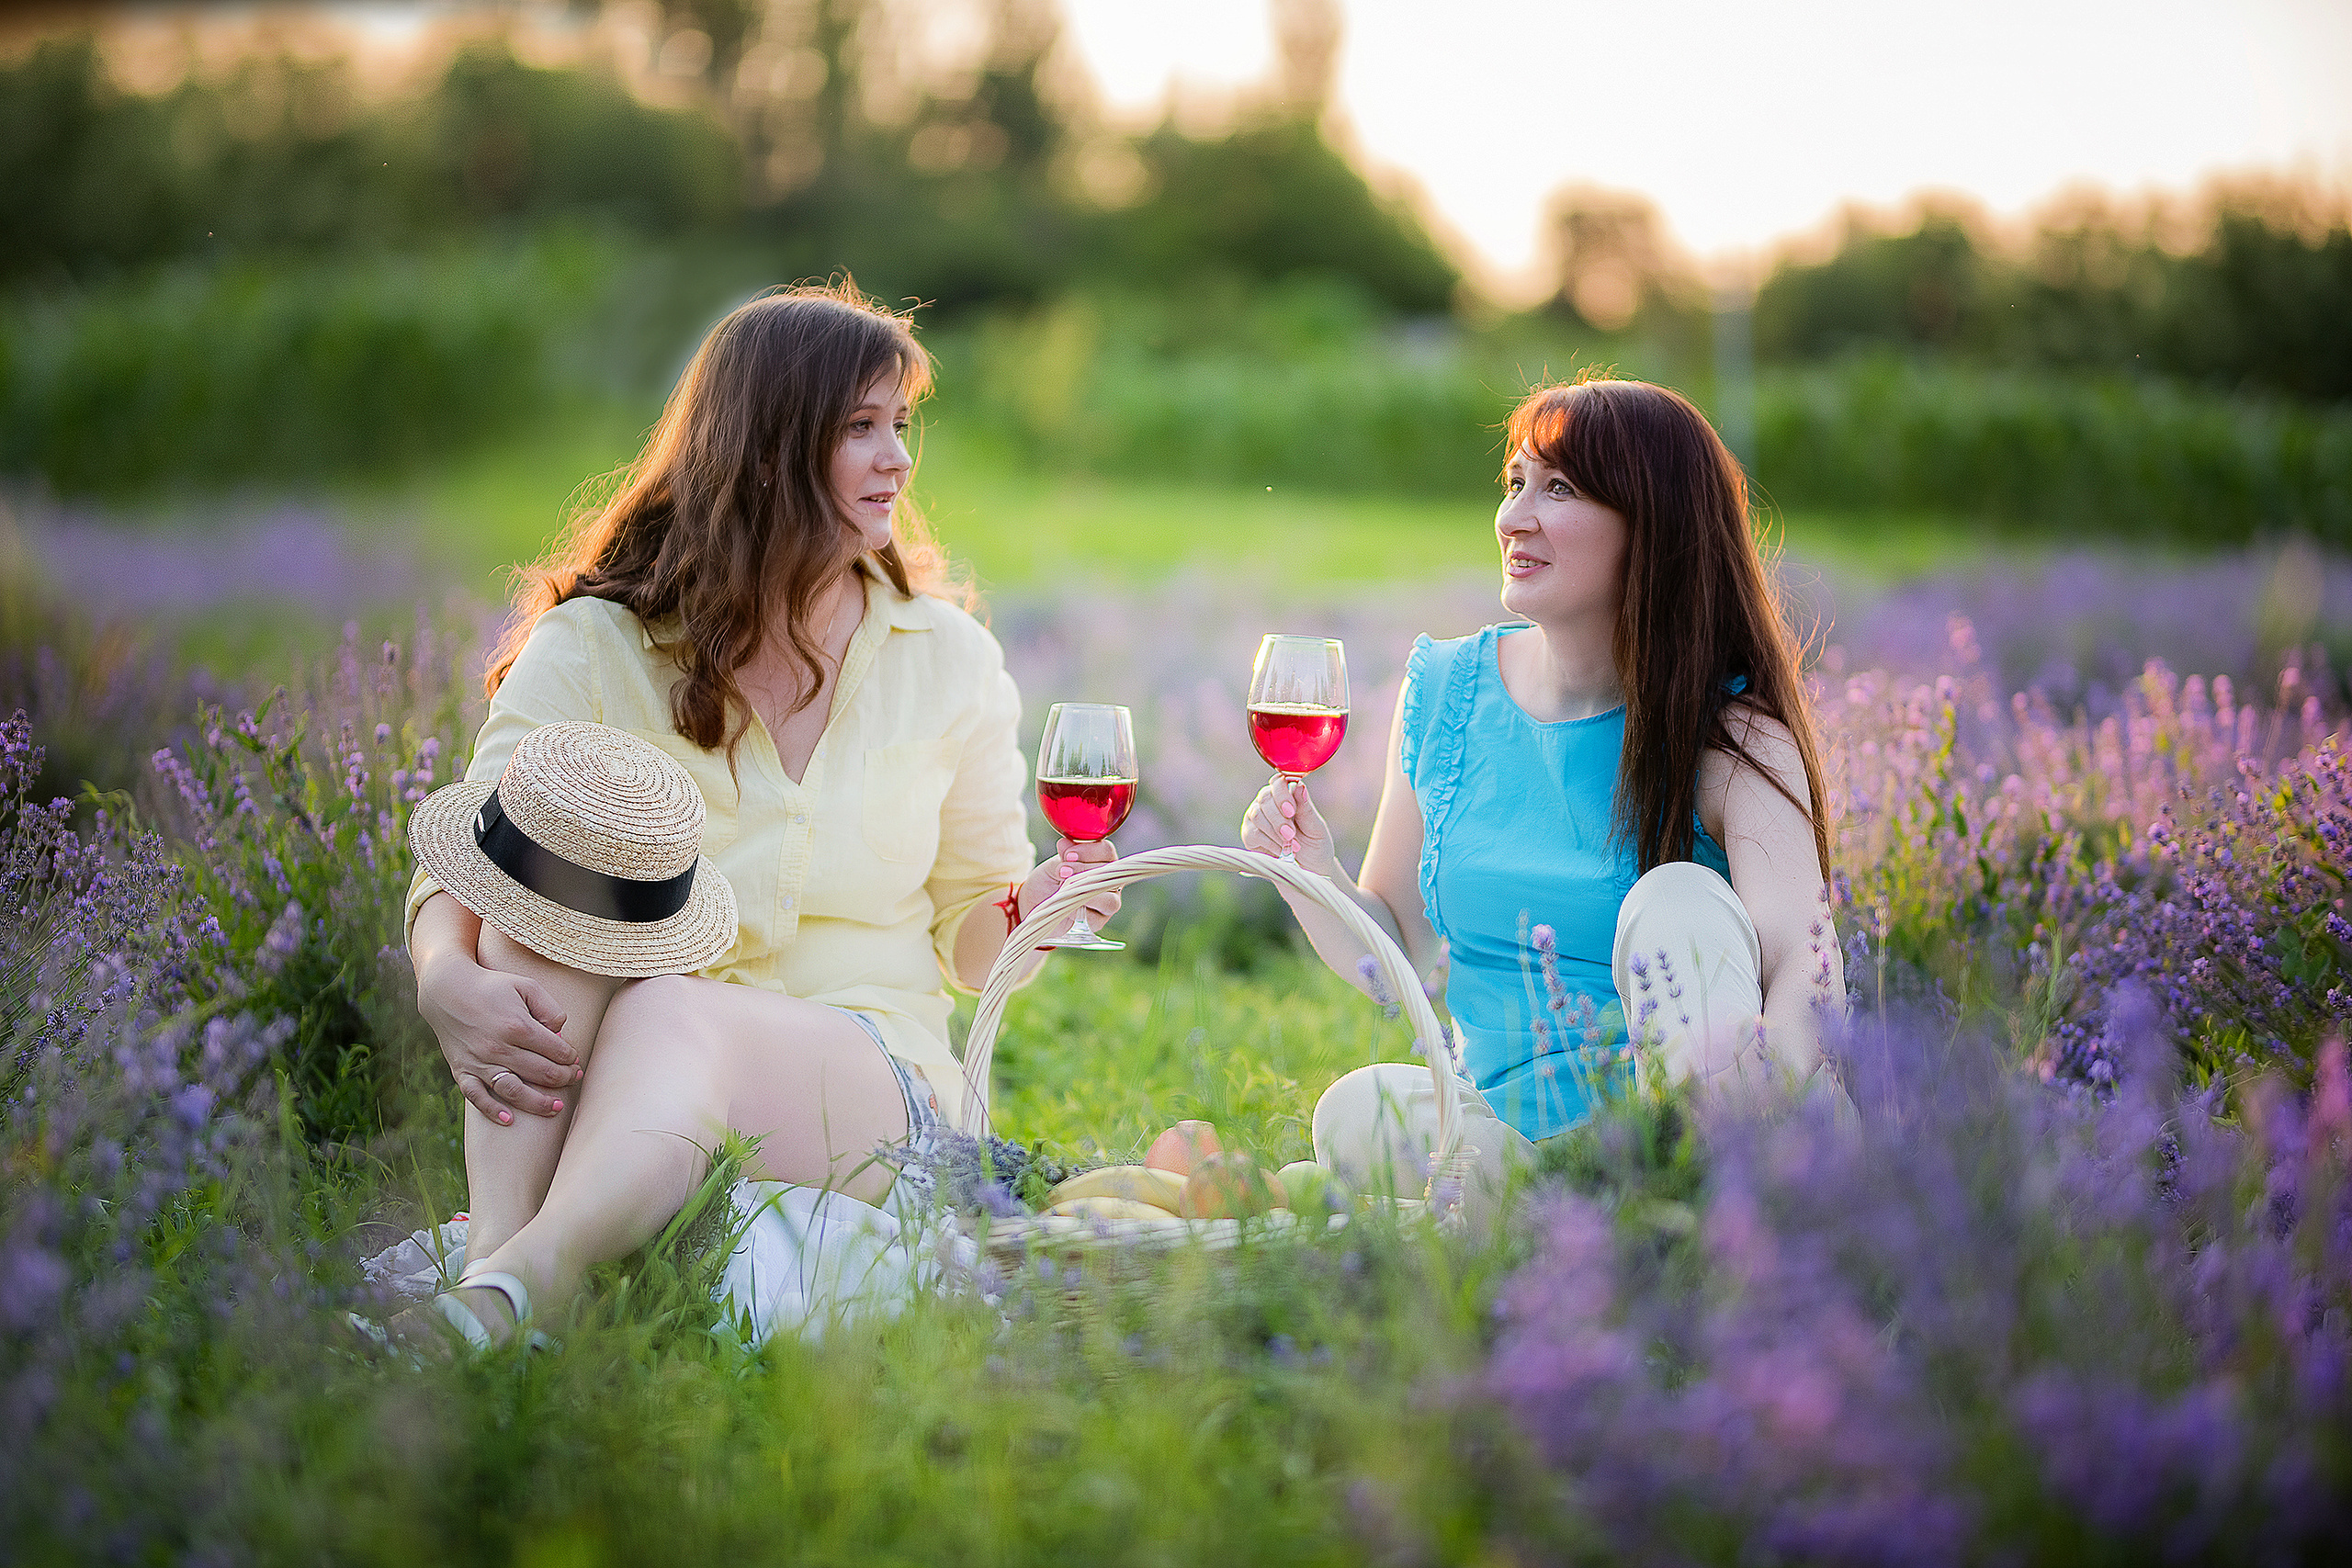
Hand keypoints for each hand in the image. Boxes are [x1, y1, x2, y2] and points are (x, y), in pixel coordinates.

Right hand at [416, 947, 580, 1123]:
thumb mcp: (526, 987)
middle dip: (563, 1078)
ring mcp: (479, 1061)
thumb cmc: (492, 986)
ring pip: (513, 1090)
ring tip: (556, 1108)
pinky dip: (492, 1110)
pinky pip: (476, 1096)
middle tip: (574, 1078)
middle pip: (540, 1073)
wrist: (447, 990)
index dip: (570, 1058)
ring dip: (538, 1103)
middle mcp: (498, 1048)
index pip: (555, 1051)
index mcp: (517, 1026)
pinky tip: (509, 1120)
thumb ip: (550, 1009)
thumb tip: (560, 1034)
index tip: (574, 1059)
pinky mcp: (461, 1070)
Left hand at [1019, 838, 1121, 929]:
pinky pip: (1095, 917)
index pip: (1107, 851)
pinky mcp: (1098, 921)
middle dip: (1082, 870)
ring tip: (1063, 886)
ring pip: (1109, 899)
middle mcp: (1110, 881)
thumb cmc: (1049, 880)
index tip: (1066, 854)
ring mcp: (1108, 902)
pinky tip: (1066, 903)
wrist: (1035, 902)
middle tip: (1061, 871)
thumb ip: (1063, 856)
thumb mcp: (1054, 864)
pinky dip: (1079, 909)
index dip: (1088, 851)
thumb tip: (1065, 845)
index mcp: (1103, 861)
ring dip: (1084, 890)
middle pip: (1109, 874)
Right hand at [1241, 776, 1336, 874]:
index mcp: (1288, 795)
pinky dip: (1268, 843)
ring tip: (1291, 846)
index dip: (1282, 795)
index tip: (1291, 811)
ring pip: (1257, 815)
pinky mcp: (1249, 834)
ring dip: (1274, 832)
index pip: (1278, 783)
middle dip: (1279, 819)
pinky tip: (1280, 850)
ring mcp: (1256, 817)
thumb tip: (1299, 785)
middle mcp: (1269, 802)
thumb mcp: (1316, 828)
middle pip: (1265, 799)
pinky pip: (1252, 833)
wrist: (1309, 870)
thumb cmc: (1315, 845)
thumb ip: (1306, 808)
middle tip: (1291, 835)